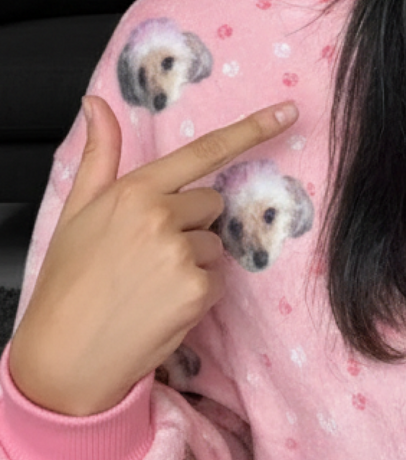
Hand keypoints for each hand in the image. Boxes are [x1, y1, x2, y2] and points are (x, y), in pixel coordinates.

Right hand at [8, 95, 298, 416]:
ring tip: (150, 284)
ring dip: (193, 261)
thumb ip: (99, 155)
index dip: (252, 129)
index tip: (288, 112)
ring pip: (216, 243)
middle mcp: (161, 216)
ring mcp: (181, 253)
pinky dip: (198, 293)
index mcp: (135, 191)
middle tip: (148, 254)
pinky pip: (218, 279)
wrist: (62, 355)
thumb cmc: (69, 282)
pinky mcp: (197, 289)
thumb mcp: (76, 211)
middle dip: (191, 223)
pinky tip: (163, 305)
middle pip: (212, 203)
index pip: (205, 151)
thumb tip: (96, 104)